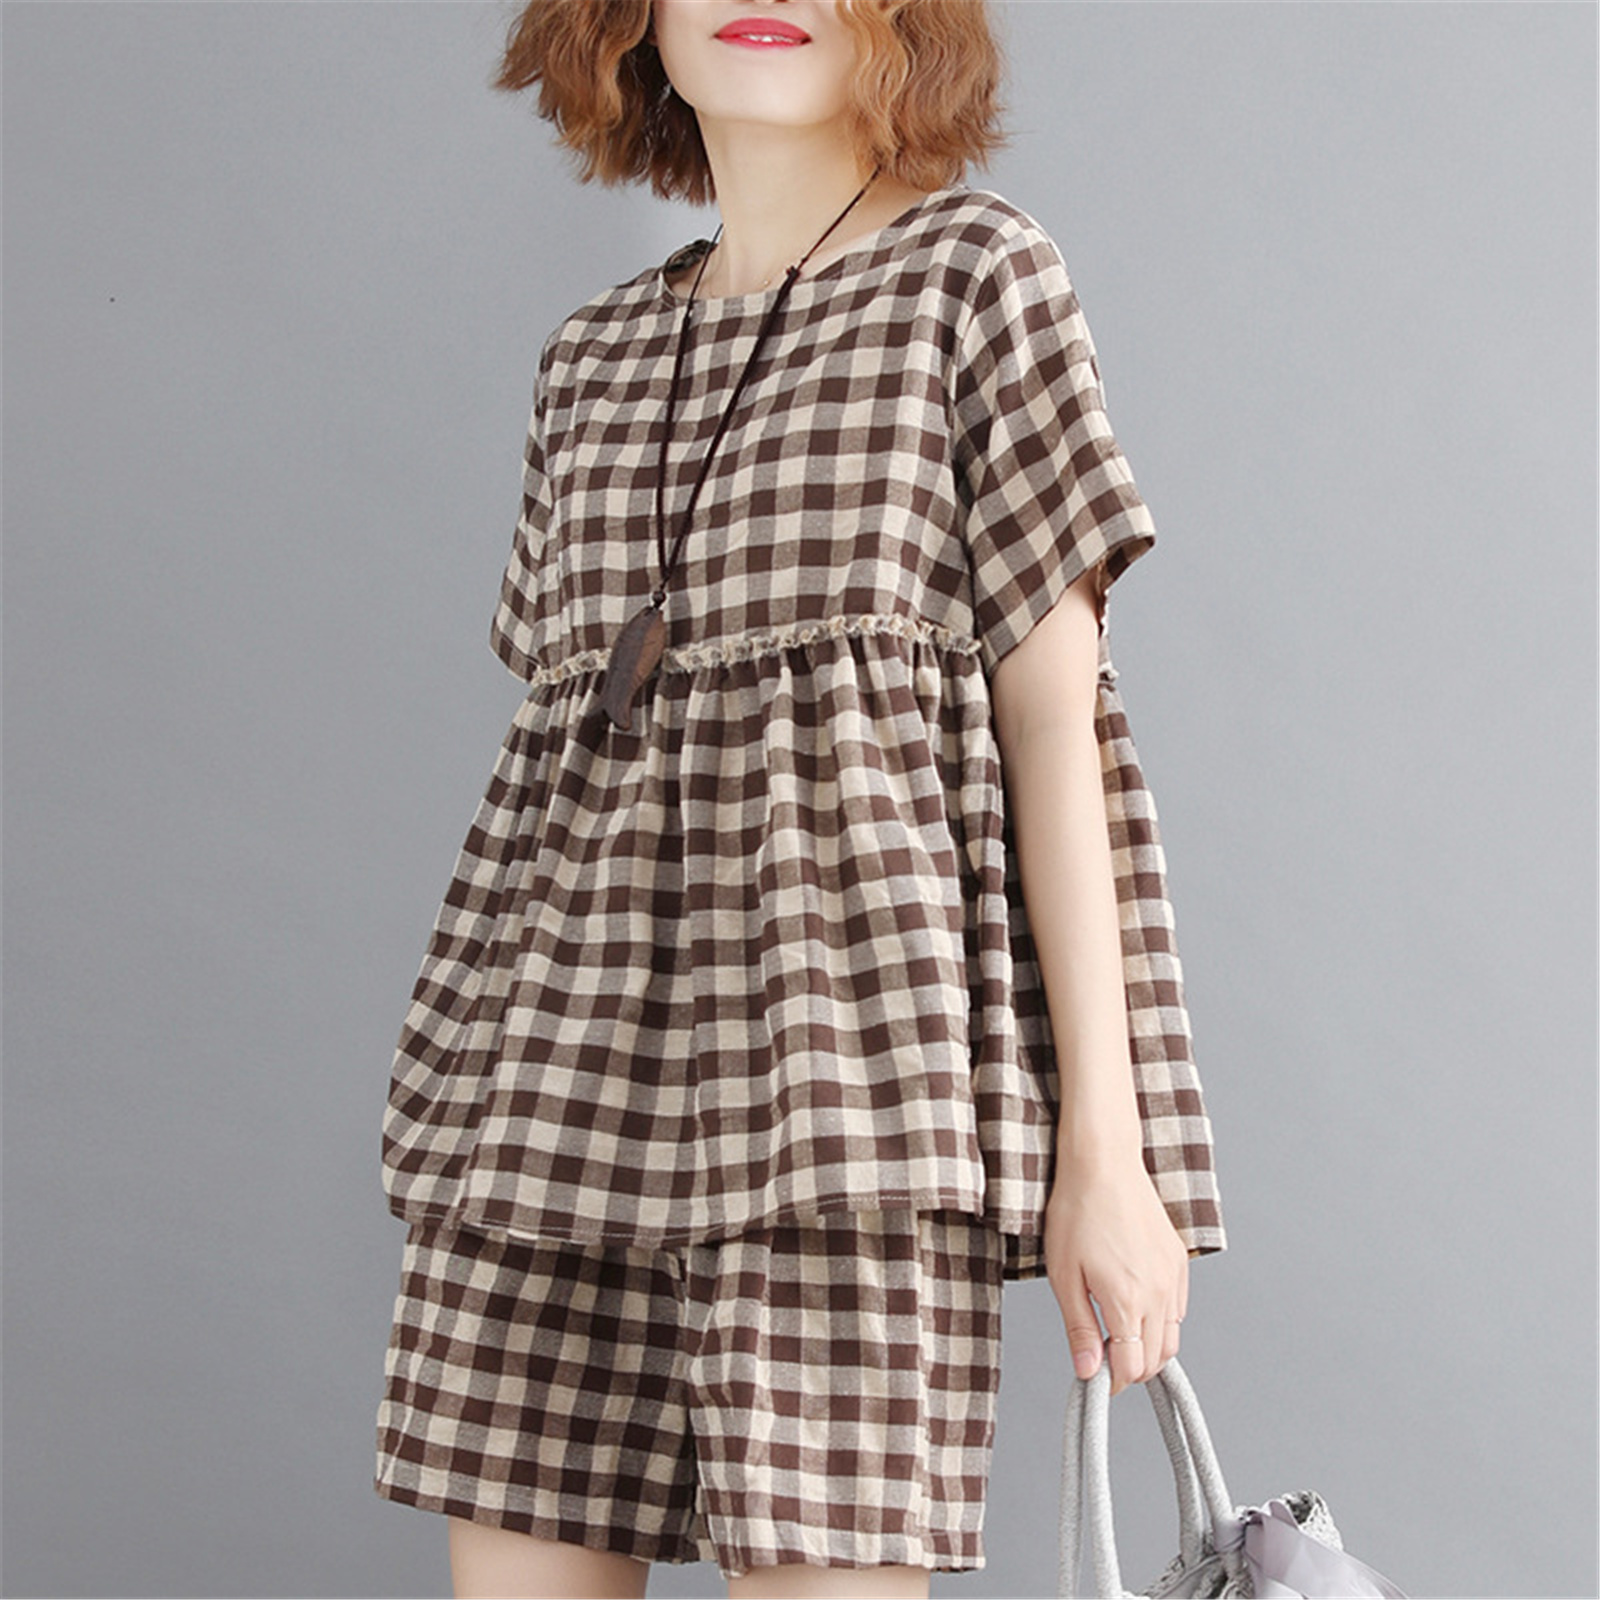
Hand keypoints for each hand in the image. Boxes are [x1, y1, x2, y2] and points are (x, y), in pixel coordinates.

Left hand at [1044, 1155, 1188, 1396]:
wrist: (1103, 1164)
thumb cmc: (1077, 1211)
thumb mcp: (1064, 1274)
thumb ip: (1079, 1328)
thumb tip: (1088, 1372)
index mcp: (1127, 1301)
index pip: (1132, 1368)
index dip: (1113, 1383)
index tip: (1096, 1380)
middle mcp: (1158, 1293)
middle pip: (1157, 1358)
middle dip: (1132, 1368)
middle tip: (1103, 1357)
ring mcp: (1173, 1276)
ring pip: (1172, 1336)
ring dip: (1149, 1347)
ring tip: (1117, 1332)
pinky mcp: (1179, 1261)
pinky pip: (1178, 1308)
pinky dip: (1162, 1321)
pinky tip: (1135, 1306)